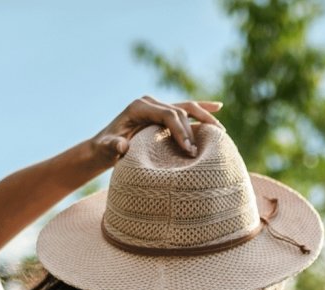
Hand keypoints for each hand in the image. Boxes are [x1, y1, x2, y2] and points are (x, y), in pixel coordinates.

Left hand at [88, 96, 222, 164]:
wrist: (103, 147)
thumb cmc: (105, 149)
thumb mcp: (106, 149)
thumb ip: (112, 147)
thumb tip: (122, 146)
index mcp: (139, 106)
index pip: (167, 114)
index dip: (181, 131)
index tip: (189, 151)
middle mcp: (150, 102)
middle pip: (179, 111)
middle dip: (192, 131)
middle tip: (199, 152)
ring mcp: (158, 106)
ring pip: (187, 107)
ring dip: (205, 117)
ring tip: (221, 131)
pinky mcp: (163, 113)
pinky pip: (186, 109)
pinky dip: (202, 108)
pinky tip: (219, 107)